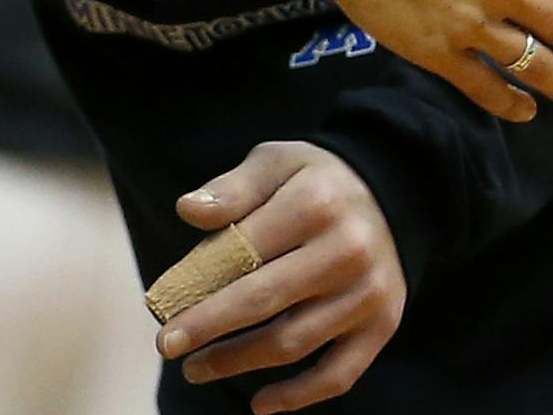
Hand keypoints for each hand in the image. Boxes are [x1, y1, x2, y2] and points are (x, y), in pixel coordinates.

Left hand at [158, 142, 404, 413]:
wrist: (393, 194)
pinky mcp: (382, 326)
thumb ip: (233, 188)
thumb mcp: (276, 162)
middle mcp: (346, 251)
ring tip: (196, 369)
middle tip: (167, 346)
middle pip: (265, 301)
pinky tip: (259, 403)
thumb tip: (188, 211)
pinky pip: (338, 374)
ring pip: (294, 342)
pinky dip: (297, 396)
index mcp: (314, 204)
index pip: (244, 251)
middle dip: (209, 328)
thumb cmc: (316, 180)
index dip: (198, 284)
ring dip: (238, 362)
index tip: (159, 310)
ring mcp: (367, 294)